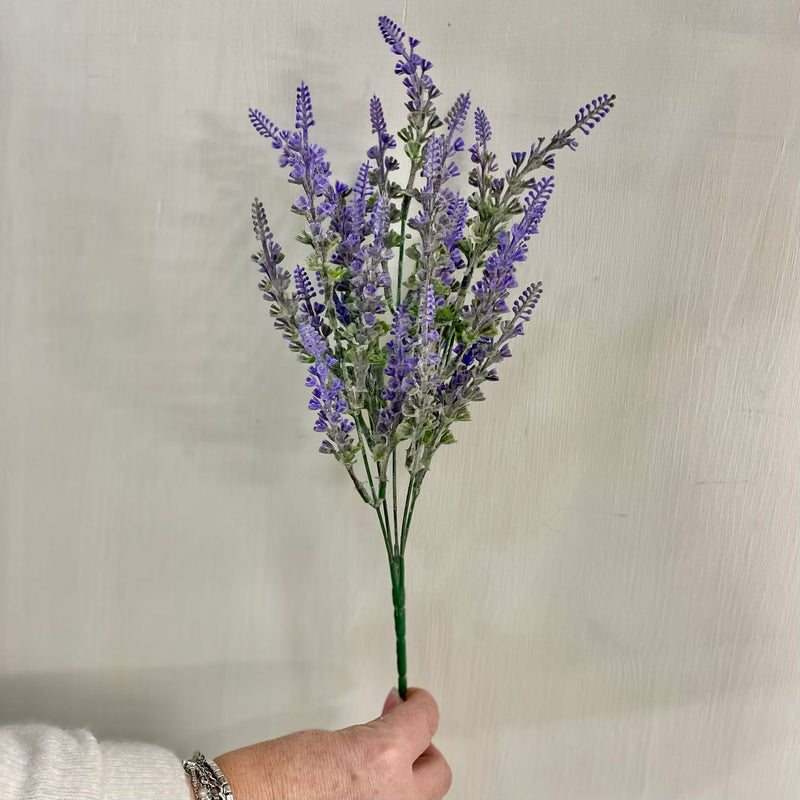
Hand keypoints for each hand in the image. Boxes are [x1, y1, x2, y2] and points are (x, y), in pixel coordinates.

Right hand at [211, 686, 451, 798]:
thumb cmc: (273, 776)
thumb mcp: (335, 738)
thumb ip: (372, 738)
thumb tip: (388, 736)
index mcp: (383, 756)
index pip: (426, 719)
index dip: (419, 703)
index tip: (412, 699)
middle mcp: (395, 796)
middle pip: (438, 770)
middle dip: (422, 749)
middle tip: (400, 734)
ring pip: (421, 799)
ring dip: (407, 781)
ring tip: (380, 768)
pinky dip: (386, 799)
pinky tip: (365, 790)